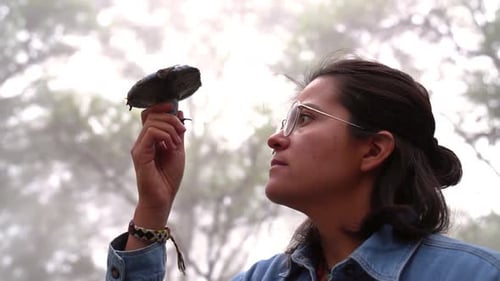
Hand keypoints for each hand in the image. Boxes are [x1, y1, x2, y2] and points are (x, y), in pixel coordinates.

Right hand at [127, 103, 185, 248]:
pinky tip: (171, 146)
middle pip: (152, 115)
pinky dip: (165, 135)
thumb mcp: (178, 150)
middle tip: (182, 131)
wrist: (163, 198)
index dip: (161, 106)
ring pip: (152, 122)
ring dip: (170, 128)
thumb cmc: (169, 177)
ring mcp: (139, 147)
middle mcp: (142, 141)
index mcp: (150, 139)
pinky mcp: (139, 154)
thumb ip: (177, 132)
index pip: (150, 114)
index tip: (175, 108)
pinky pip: (151, 133)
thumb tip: (179, 112)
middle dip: (171, 118)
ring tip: (177, 143)